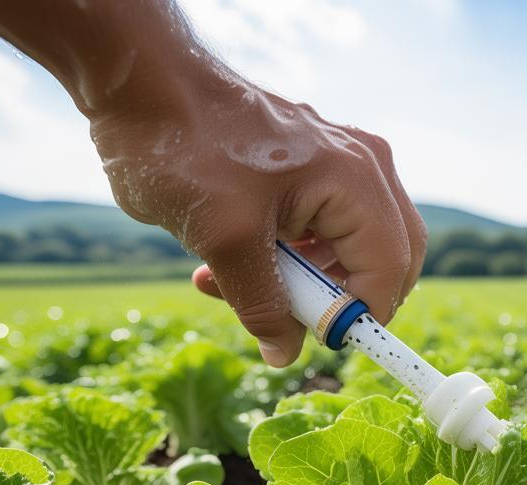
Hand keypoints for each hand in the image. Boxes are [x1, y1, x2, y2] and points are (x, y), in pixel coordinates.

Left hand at [89, 66, 425, 366]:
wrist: (137, 86)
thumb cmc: (183, 148)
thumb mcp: (223, 243)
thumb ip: (263, 305)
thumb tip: (285, 355)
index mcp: (355, 178)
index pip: (389, 268)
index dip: (359, 316)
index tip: (315, 341)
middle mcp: (360, 167)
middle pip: (385, 258)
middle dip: (331, 299)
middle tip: (285, 319)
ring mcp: (336, 164)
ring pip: (345, 251)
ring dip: (295, 283)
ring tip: (228, 290)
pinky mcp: (307, 169)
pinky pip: (315, 231)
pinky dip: (280, 259)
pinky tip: (220, 267)